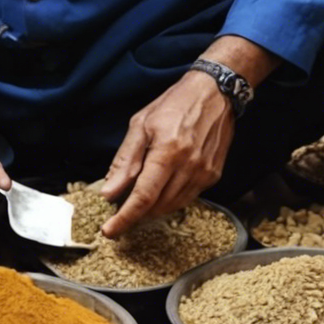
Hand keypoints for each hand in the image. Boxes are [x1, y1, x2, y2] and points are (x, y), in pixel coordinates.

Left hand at [97, 71, 233, 238]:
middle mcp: (189, 166)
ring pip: (173, 206)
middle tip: (119, 212)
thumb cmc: (174, 104)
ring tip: (137, 201)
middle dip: (136, 214)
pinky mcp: (213, 175)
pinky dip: (170, 200)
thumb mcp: (140, 124)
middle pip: (158, 206)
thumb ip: (125, 161)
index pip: (143, 197)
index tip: (110, 231)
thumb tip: (109, 192)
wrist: (214, 93)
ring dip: (152, 210)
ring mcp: (204, 173)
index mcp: (167, 152)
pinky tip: (160, 190)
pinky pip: (187, 198)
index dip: (125, 218)